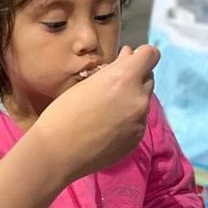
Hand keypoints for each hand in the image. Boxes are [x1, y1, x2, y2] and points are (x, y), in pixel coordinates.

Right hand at [34, 44, 158, 182]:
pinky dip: (128, 120)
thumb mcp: (87, 83)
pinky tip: (107, 126)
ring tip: (106, 109)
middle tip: (113, 85)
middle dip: (135, 78)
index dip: (141, 55)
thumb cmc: (62, 113)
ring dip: (132, 99)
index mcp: (124, 78)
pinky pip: (138, 122)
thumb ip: (113, 70)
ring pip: (144, 101)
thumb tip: (128, 56)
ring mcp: (139, 121)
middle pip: (149, 77)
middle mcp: (138, 98)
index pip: (151, 55)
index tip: (129, 60)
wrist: (56, 152)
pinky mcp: (136, 139)